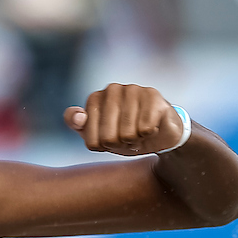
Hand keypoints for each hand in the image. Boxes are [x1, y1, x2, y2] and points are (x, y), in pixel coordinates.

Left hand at [64, 83, 183, 156]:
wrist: (159, 134)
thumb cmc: (125, 134)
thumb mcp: (98, 136)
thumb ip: (79, 126)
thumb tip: (77, 118)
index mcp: (95, 98)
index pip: (91, 139)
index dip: (103, 148)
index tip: (110, 141)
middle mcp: (112, 89)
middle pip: (108, 137)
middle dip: (119, 145)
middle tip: (127, 138)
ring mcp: (133, 89)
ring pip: (127, 134)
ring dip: (135, 140)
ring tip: (139, 132)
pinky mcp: (152, 95)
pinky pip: (145, 128)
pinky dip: (149, 134)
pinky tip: (151, 127)